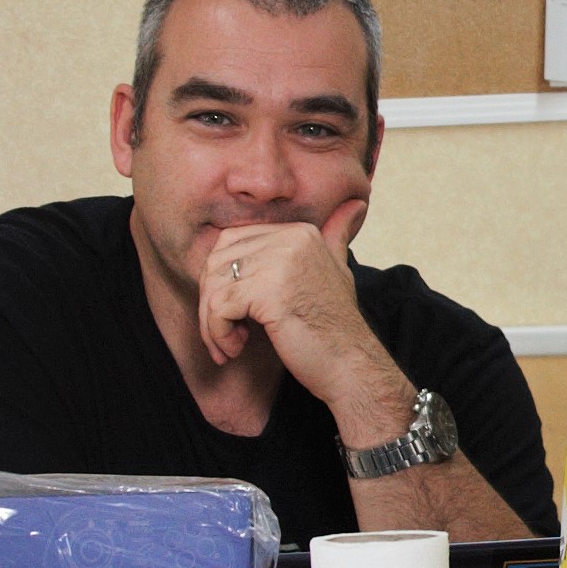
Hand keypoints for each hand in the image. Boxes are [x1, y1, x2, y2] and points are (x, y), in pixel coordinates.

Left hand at [198, 214, 412, 442]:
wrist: (351, 364)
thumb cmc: (335, 327)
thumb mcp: (338, 269)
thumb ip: (335, 235)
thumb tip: (355, 203)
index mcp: (299, 231)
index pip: (232, 242)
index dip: (222, 280)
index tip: (234, 313)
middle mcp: (289, 239)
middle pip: (216, 262)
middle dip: (211, 301)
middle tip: (224, 333)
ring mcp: (279, 262)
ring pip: (213, 286)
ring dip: (211, 322)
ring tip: (229, 345)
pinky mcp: (266, 292)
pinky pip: (218, 308)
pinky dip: (218, 333)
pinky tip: (236, 349)